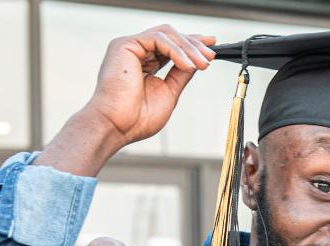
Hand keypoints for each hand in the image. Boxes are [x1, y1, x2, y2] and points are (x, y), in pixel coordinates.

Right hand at [87, 26, 215, 144]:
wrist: (118, 126)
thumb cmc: (137, 119)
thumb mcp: (169, 92)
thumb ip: (180, 75)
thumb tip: (197, 61)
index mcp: (144, 64)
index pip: (170, 47)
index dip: (191, 44)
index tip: (211, 47)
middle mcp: (135, 52)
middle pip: (170, 36)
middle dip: (193, 44)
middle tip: (210, 56)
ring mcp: (129, 47)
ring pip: (166, 34)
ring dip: (188, 48)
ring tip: (202, 64)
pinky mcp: (124, 45)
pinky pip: (158, 39)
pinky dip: (176, 51)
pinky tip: (187, 65)